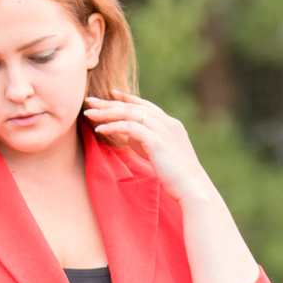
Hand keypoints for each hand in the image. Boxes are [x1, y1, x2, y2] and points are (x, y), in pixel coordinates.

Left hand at [82, 90, 209, 200]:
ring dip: (107, 112)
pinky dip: (113, 126)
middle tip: (90, 101)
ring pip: (129, 113)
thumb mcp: (163, 155)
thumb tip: (130, 136)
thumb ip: (148, 142)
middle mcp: (168, 123)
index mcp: (172, 125)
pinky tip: (100, 129)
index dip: (127, 98)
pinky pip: (129, 127)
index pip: (145, 105)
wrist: (193, 188)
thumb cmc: (178, 178)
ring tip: (89, 114)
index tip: (111, 94)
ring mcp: (163, 129)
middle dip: (110, 103)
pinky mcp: (156, 140)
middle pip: (134, 106)